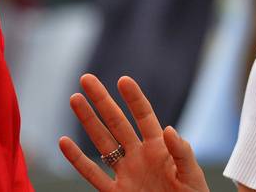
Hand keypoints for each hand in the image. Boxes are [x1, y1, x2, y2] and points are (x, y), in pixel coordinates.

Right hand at [58, 75, 210, 191]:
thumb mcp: (192, 175)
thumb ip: (182, 153)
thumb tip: (170, 130)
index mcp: (159, 148)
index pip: (144, 116)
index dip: (133, 99)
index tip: (123, 80)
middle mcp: (139, 156)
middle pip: (117, 122)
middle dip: (102, 100)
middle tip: (87, 79)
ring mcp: (126, 173)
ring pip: (102, 142)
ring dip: (88, 121)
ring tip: (75, 99)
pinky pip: (93, 175)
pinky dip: (77, 160)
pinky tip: (64, 142)